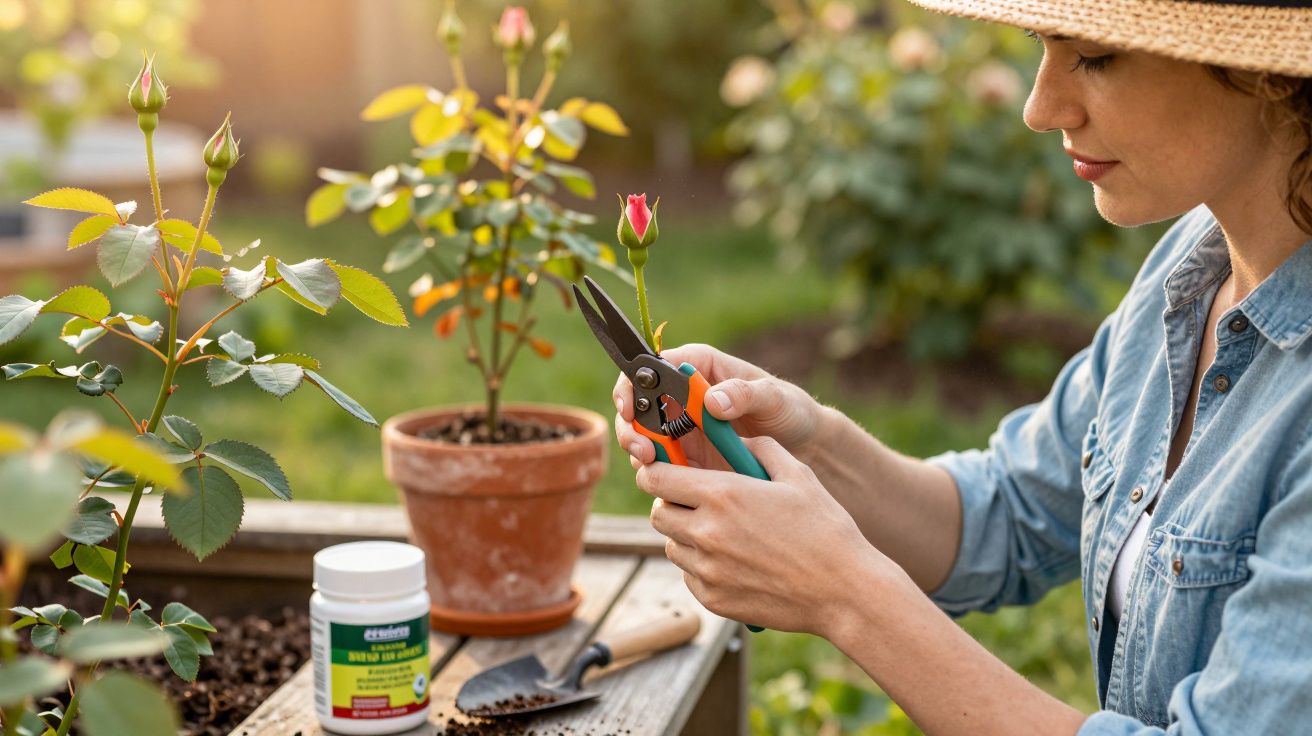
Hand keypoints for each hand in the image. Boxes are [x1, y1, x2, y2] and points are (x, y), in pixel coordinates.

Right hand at [613, 343, 823, 468]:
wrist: (804, 445)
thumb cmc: (789, 409)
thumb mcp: (774, 397)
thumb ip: (744, 394)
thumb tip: (711, 401)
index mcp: (698, 366)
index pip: (653, 366)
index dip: (634, 385)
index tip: (631, 408)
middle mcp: (683, 395)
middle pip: (638, 404)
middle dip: (630, 427)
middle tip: (642, 450)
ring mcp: (682, 427)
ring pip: (643, 436)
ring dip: (640, 452)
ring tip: (653, 468)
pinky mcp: (687, 456)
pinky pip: (662, 464)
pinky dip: (658, 474)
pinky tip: (670, 485)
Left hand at [637, 434, 889, 635]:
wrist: (844, 591)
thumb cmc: (826, 530)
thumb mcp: (798, 475)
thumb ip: (762, 449)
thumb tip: (741, 440)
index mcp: (723, 495)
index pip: (655, 478)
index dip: (655, 471)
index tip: (665, 471)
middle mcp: (706, 533)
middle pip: (657, 513)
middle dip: (671, 503)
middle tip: (697, 502)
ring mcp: (708, 570)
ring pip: (672, 545)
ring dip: (686, 535)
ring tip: (722, 532)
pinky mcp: (713, 599)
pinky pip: (689, 575)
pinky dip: (701, 566)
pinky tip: (733, 560)